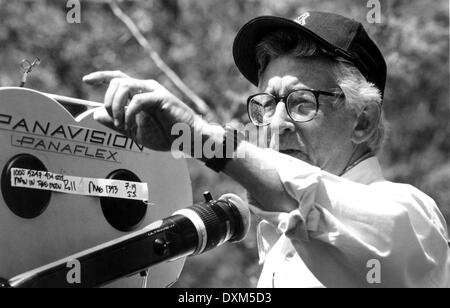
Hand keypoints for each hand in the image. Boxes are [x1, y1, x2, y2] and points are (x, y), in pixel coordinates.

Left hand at [83, 71, 204, 151]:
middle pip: (118, 80)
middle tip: (111, 118)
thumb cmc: (167, 135)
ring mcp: (154, 91)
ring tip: (120, 123)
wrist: (188, 139)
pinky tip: (131, 127)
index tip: (86, 80)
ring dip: (116, 106)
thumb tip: (96, 114)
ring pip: (125, 86)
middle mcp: (146, 88)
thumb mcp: (135, 131)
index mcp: (141, 93)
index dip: (101, 76)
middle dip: (108, 100)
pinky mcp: (161, 98)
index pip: (118, 78)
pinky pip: (138, 100)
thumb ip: (116, 122)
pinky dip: (129, 114)